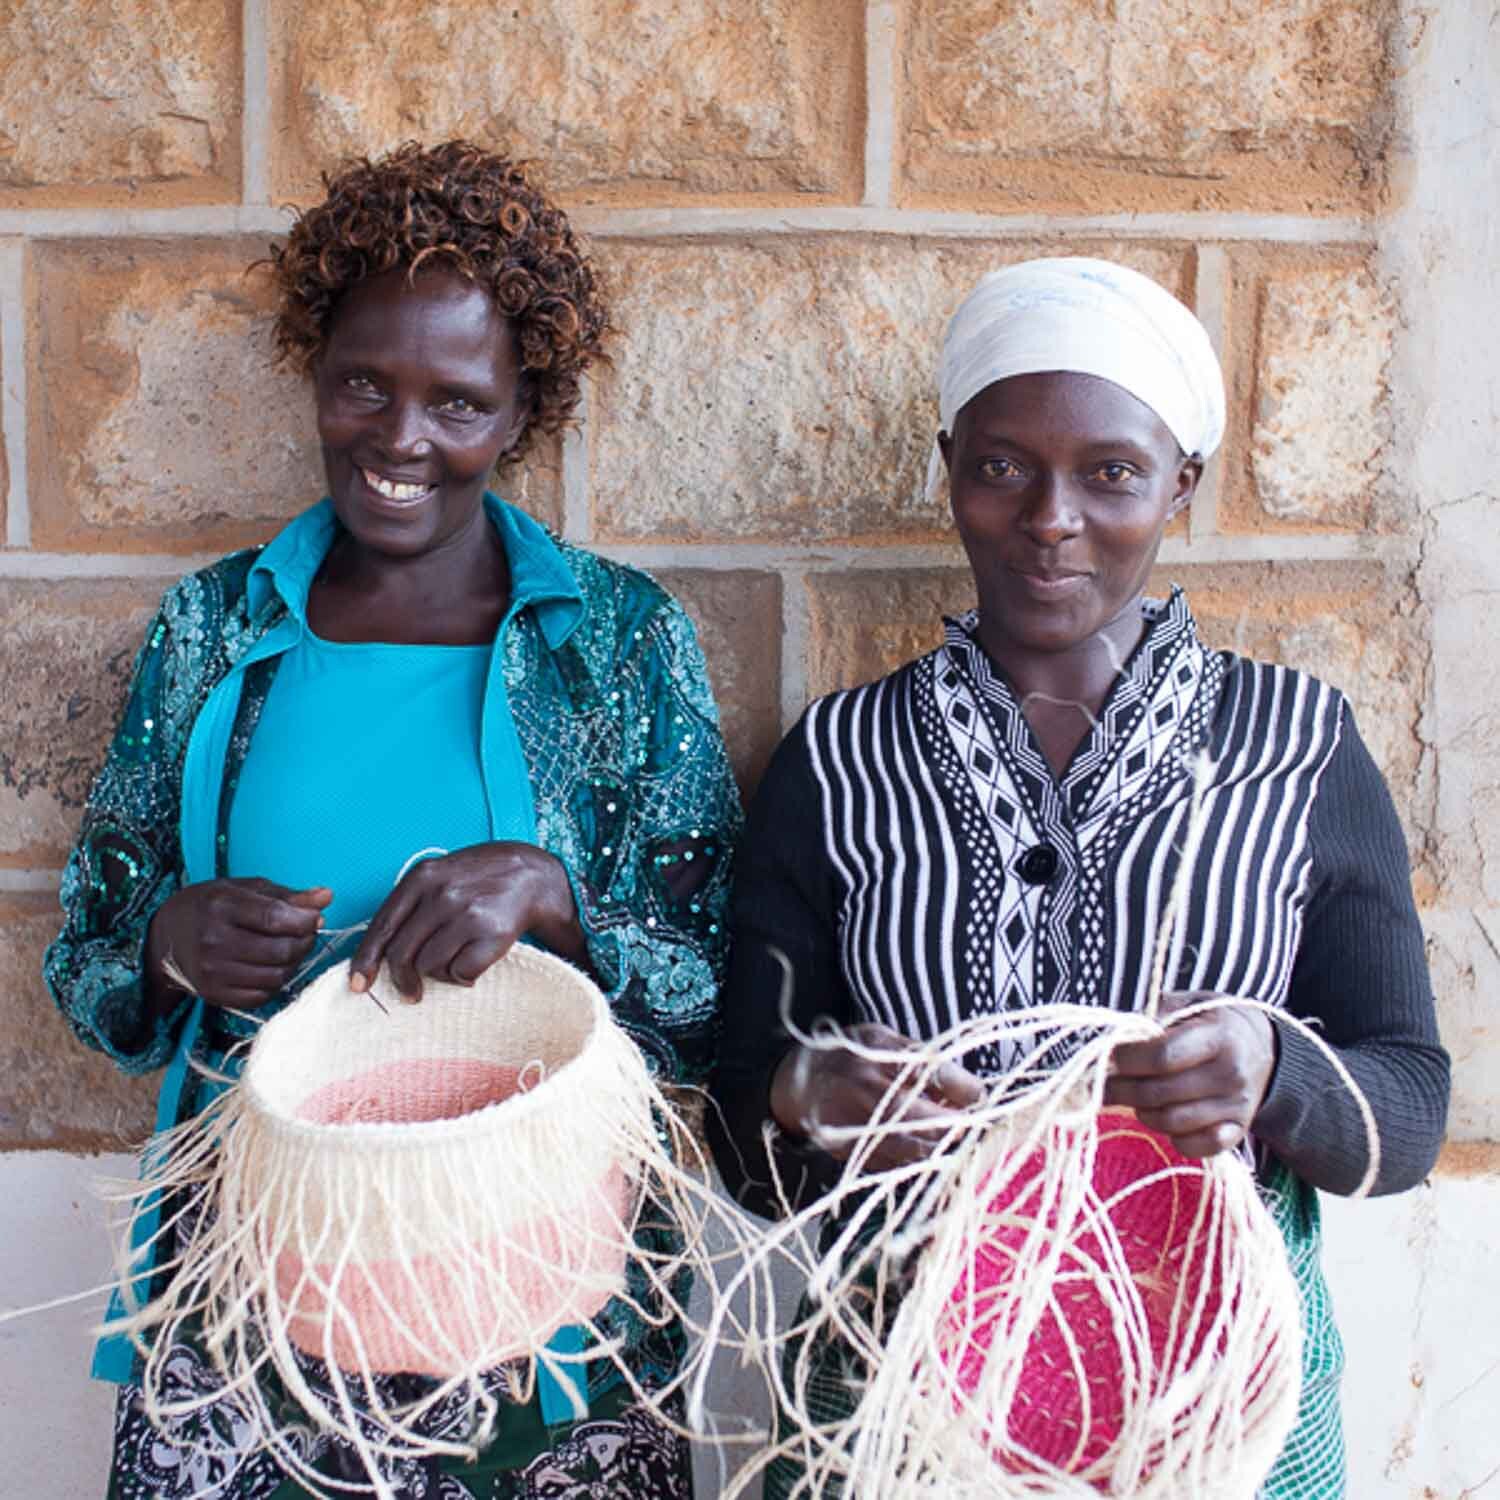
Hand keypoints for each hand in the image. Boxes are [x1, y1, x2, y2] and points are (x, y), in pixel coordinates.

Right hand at [146, 878, 331, 1012]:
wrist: (166, 936)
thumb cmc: (213, 906)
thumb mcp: (246, 889)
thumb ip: (288, 895)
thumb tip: (327, 897)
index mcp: (222, 906)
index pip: (275, 918)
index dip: (305, 920)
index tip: (315, 918)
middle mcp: (213, 940)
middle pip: (280, 951)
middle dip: (304, 942)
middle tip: (305, 934)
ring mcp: (211, 971)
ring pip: (276, 976)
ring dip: (293, 964)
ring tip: (290, 949)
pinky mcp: (212, 994)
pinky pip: (261, 996)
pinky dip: (275, 983)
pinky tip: (272, 967)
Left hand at [348, 842, 584, 1001]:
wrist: (531, 874)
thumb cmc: (477, 881)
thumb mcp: (438, 878)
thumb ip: (409, 907)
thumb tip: (378, 955)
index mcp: (421, 878)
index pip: (382, 926)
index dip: (366, 960)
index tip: (359, 984)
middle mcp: (442, 894)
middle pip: (402, 953)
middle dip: (401, 980)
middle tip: (410, 993)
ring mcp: (467, 913)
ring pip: (430, 966)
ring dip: (439, 973)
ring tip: (454, 961)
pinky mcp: (492, 933)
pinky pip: (461, 972)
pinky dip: (464, 976)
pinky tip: (474, 960)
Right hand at [769, 1023, 984, 1172]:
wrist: (797, 1082)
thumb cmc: (852, 1057)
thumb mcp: (883, 1040)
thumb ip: (920, 1061)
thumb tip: (970, 1094)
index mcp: (878, 1050)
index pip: (933, 1072)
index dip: (965, 1090)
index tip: (983, 1099)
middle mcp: (863, 1085)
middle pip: (922, 1116)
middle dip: (957, 1127)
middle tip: (979, 1132)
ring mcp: (851, 1120)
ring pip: (908, 1146)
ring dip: (941, 1151)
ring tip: (961, 1149)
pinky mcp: (845, 1149)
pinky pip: (889, 1164)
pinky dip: (914, 1164)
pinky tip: (930, 1159)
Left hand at [1103, 991, 1276, 1156]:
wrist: (1264, 1047)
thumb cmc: (1214, 1022)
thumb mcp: (1190, 1004)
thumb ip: (1155, 1017)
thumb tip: (1115, 1038)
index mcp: (1218, 1037)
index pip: (1162, 1056)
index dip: (1128, 1059)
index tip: (1110, 1056)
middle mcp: (1230, 1074)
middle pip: (1160, 1093)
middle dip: (1122, 1089)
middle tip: (1105, 1083)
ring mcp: (1237, 1107)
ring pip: (1172, 1122)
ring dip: (1143, 1112)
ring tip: (1133, 1097)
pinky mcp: (1238, 1131)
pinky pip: (1196, 1147)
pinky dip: (1173, 1138)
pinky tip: (1163, 1118)